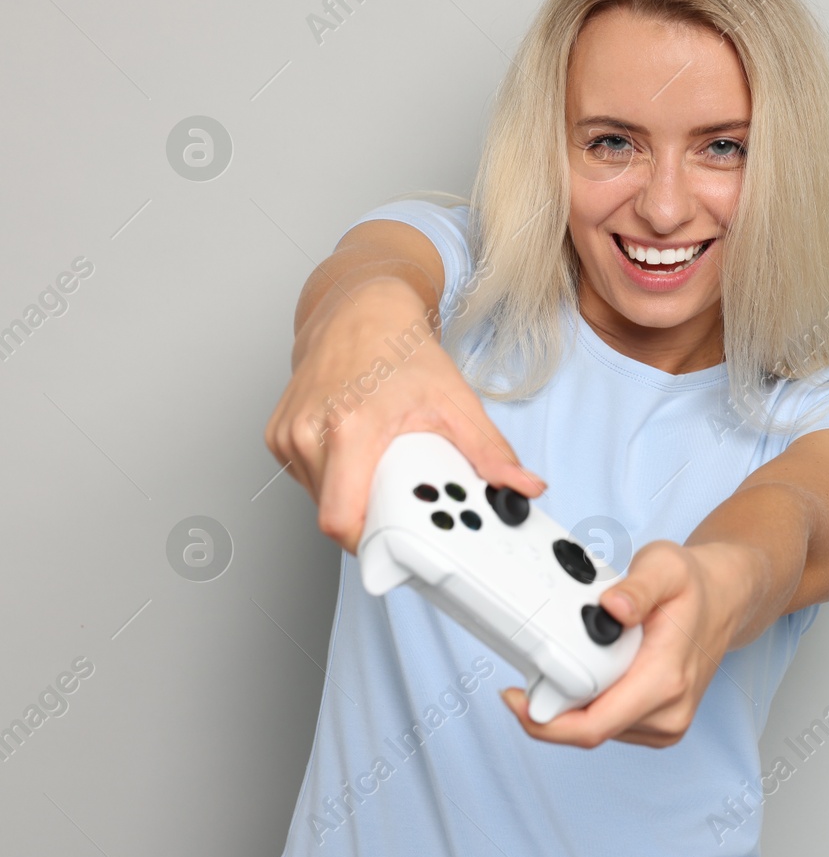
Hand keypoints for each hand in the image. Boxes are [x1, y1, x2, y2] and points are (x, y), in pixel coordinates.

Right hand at [263, 276, 545, 553]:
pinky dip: (335, 479)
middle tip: (406, 504)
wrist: (360, 311)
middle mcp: (309, 432)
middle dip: (372, 519)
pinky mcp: (277, 436)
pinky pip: (307, 480)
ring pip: (319, 500)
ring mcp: (287, 434)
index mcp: (350, 427)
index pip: (342, 519)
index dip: (370, 542)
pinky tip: (358, 455)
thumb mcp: (455, 401)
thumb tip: (523, 488)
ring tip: (384, 471)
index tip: (401, 544)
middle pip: (334, 513)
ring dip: (353, 498)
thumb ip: (490, 451)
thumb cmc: (399, 350)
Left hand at [500, 539, 762, 747]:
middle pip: (587, 731)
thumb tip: (612, 608)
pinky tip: (592, 674)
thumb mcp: (666, 566)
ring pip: (596, 730)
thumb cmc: (694, 585)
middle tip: (534, 669)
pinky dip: (590, 705)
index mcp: (666, 680)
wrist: (724, 600)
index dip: (544, 721)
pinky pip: (610, 726)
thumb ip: (638, 587)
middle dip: (551, 707)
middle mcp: (669, 712)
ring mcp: (666, 724)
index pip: (592, 726)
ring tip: (572, 661)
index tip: (513, 696)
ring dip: (572, 705)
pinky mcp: (660, 727)